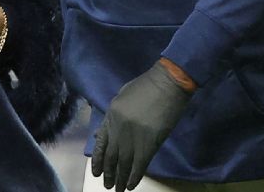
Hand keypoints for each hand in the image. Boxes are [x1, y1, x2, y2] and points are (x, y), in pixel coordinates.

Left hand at [91, 59, 193, 190]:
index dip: (98, 160)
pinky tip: (130, 186)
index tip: (96, 171)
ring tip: (117, 189)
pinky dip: (134, 177)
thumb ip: (112, 116)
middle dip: (108, 173)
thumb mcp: (121, 96)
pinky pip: (139, 165)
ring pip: (123, 164)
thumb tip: (103, 133)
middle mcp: (118, 129)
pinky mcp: (149, 143)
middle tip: (107, 184)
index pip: (101, 143)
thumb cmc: (146, 86)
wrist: (167, 84)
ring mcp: (133, 137)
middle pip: (110, 156)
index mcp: (111, 116)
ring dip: (119, 178)